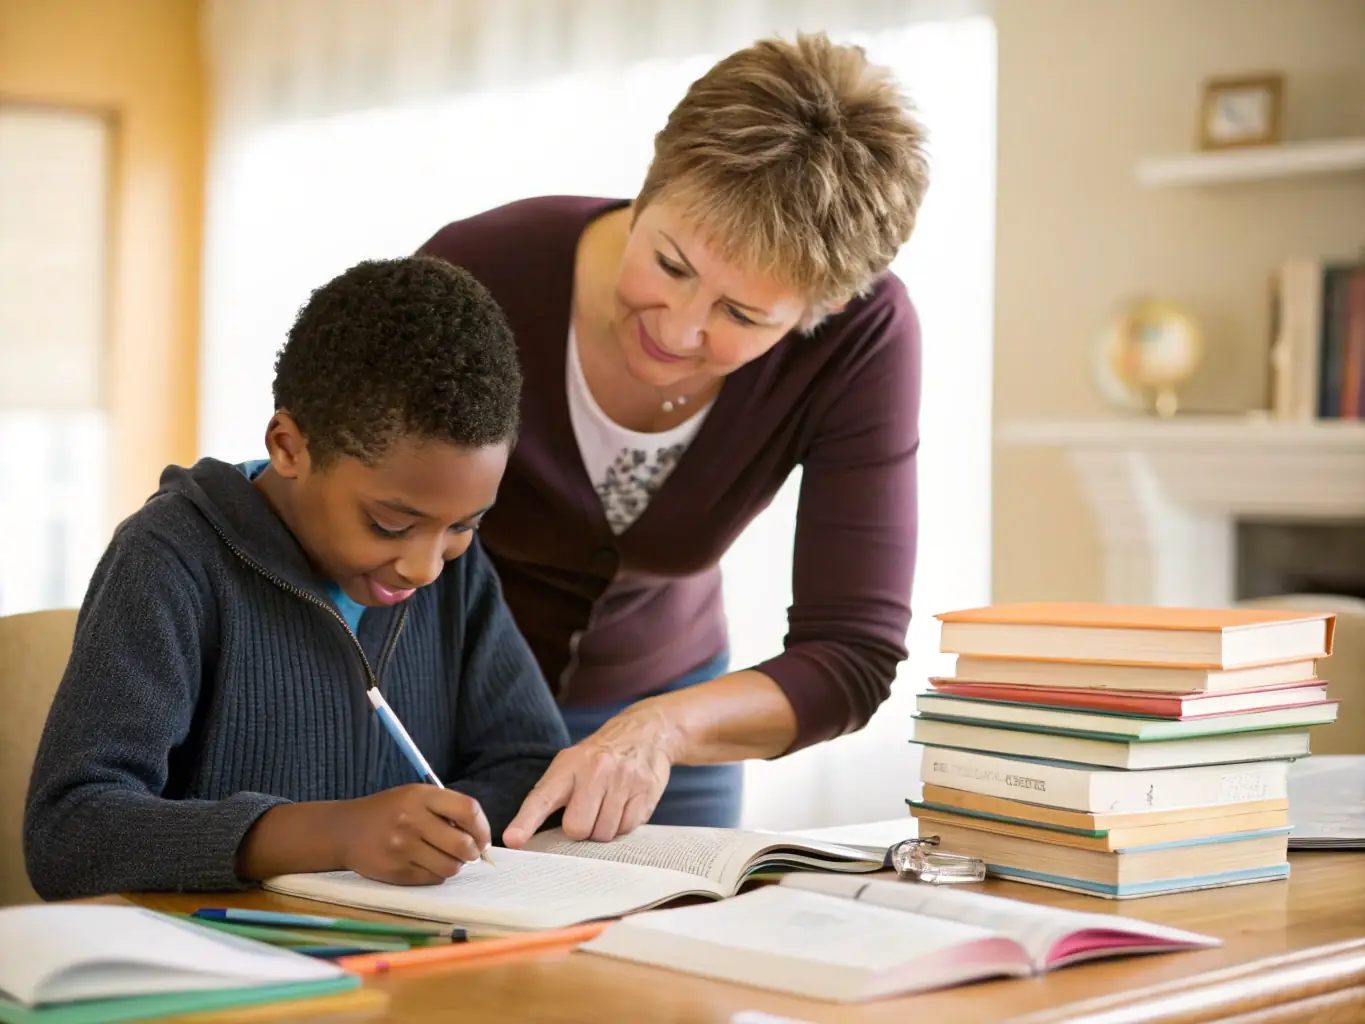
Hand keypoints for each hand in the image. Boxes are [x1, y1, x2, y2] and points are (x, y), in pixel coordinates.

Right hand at [336, 784, 490, 884]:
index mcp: (421, 796)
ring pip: (449, 867)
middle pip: (462, 844)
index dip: (483, 828)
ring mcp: (403, 847)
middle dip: (472, 853)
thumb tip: (480, 836)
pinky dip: (436, 874)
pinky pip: (432, 879)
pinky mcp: (396, 871)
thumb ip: (446, 809)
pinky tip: (426, 864)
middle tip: (469, 853)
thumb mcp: (415, 796)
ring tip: (445, 858)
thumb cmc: (388, 811)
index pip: (468, 810)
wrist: (344, 830)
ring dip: (454, 866)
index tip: (484, 839)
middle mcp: (412, 820)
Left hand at [503, 702, 678, 846]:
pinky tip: (625, 805)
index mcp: (569, 765)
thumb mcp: (571, 764)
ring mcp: (623, 780)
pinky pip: (627, 829)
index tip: (513, 840)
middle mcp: (595, 770)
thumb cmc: (599, 757)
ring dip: (603, 828)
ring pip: (603, 834)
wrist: (644, 732)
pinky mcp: (645, 791)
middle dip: (581, 829)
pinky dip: (623, 825)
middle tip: (588, 810)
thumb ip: (553, 795)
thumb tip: (529, 837)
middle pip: (577, 828)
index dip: (526, 822)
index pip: (542, 797)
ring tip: (608, 805)